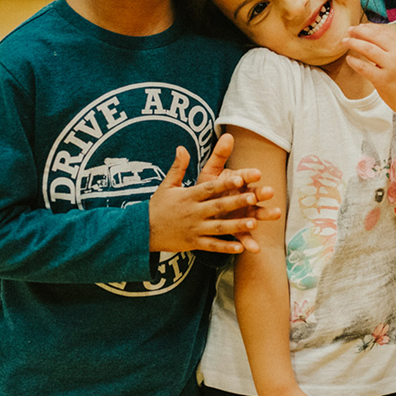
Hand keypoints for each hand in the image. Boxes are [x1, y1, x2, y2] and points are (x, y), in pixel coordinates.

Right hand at [148, 145, 273, 253]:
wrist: (141, 232)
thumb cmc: (157, 206)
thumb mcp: (166, 185)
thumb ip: (178, 167)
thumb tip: (181, 147)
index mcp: (188, 196)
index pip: (209, 188)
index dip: (225, 183)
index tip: (241, 178)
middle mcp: (193, 212)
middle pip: (218, 206)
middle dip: (236, 202)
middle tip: (254, 197)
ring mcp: (194, 229)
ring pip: (218, 227)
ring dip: (236, 225)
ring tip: (254, 222)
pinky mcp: (194, 244)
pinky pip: (212, 246)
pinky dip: (226, 248)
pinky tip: (241, 248)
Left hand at [197, 133, 280, 251]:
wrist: (199, 211)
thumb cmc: (207, 189)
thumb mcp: (210, 172)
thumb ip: (219, 155)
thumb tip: (227, 135)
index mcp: (237, 182)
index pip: (245, 176)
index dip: (249, 175)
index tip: (255, 173)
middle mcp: (244, 197)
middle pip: (255, 194)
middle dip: (262, 193)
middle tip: (269, 191)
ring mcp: (243, 214)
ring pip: (256, 214)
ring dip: (265, 214)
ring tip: (275, 214)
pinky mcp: (238, 230)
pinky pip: (244, 237)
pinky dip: (249, 242)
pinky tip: (254, 249)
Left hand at [343, 23, 395, 116]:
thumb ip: (394, 48)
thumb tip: (374, 35)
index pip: (385, 31)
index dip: (370, 27)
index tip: (359, 26)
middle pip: (375, 36)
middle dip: (359, 31)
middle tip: (349, 31)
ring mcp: (391, 67)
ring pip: (367, 48)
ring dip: (353, 43)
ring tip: (345, 42)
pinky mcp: (383, 80)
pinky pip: (364, 67)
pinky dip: (354, 62)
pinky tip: (349, 59)